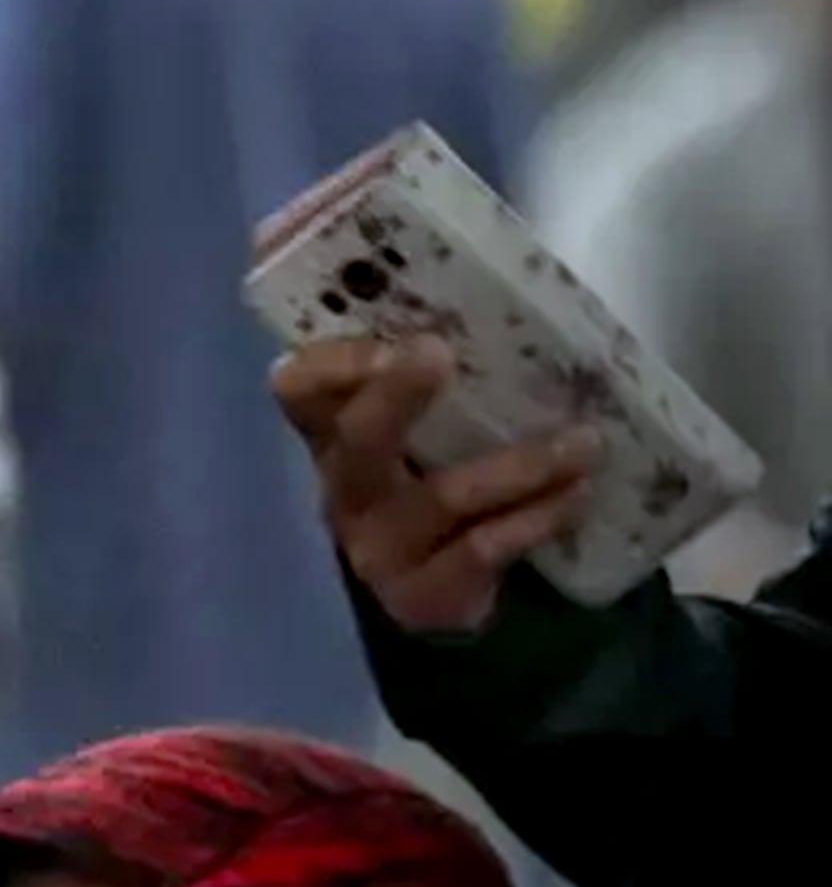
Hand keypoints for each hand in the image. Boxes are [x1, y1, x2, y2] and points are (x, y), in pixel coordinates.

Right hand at [273, 337, 598, 636]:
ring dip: (520, 466)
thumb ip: (435, 373)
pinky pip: (481, 549)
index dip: (336, 362)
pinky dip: (535, 518)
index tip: (402, 332)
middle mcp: (344, 489)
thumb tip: (501, 292)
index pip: (301, 390)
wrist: (451, 586)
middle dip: (396, 394)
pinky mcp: (420, 594)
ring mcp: (377, 547)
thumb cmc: (442, 477)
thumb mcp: (427, 425)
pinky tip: (576, 496)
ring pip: (441, 497)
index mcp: (334, 435)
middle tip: (441, 354)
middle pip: (357, 438)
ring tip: (584, 442)